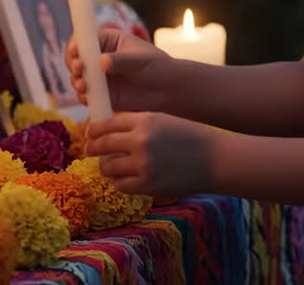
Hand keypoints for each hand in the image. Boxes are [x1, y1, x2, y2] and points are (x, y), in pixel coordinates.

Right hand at [66, 27, 173, 112]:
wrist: (168, 90)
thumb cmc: (157, 67)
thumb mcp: (141, 60)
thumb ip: (121, 60)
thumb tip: (102, 61)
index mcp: (108, 41)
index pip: (86, 38)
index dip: (77, 44)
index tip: (76, 52)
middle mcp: (99, 57)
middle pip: (76, 57)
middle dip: (73, 63)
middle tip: (79, 69)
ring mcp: (99, 76)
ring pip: (78, 77)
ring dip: (76, 80)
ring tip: (83, 85)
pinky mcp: (101, 94)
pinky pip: (86, 95)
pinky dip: (83, 97)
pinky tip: (87, 97)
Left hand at [85, 112, 219, 196]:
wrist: (214, 159)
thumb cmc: (188, 137)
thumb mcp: (163, 120)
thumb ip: (136, 124)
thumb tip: (106, 132)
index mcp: (145, 120)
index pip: (107, 123)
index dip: (94, 129)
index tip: (90, 133)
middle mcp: (141, 141)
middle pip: (102, 145)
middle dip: (92, 148)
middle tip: (89, 150)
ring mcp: (144, 164)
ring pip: (108, 167)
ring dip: (105, 167)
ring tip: (109, 166)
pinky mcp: (148, 185)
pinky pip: (121, 185)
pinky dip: (119, 181)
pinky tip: (123, 177)